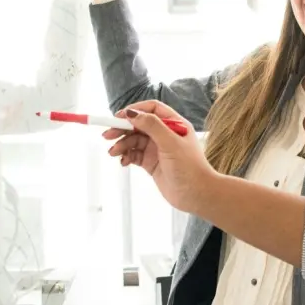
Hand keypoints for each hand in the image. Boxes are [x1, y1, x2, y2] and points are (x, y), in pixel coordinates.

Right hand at [104, 100, 216, 215]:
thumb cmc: (190, 168)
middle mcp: (165, 134)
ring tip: (113, 153)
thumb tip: (133, 113)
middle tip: (107, 135)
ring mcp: (157, 149)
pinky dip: (126, 156)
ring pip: (134, 140)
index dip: (135, 110)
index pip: (152, 109)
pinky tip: (123, 161)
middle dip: (122, 128)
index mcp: (174, 124)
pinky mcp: (151, 163)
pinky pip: (134, 155)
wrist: (196, 195)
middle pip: (139, 125)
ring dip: (122, 144)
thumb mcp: (170, 143)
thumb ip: (152, 126)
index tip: (119, 117)